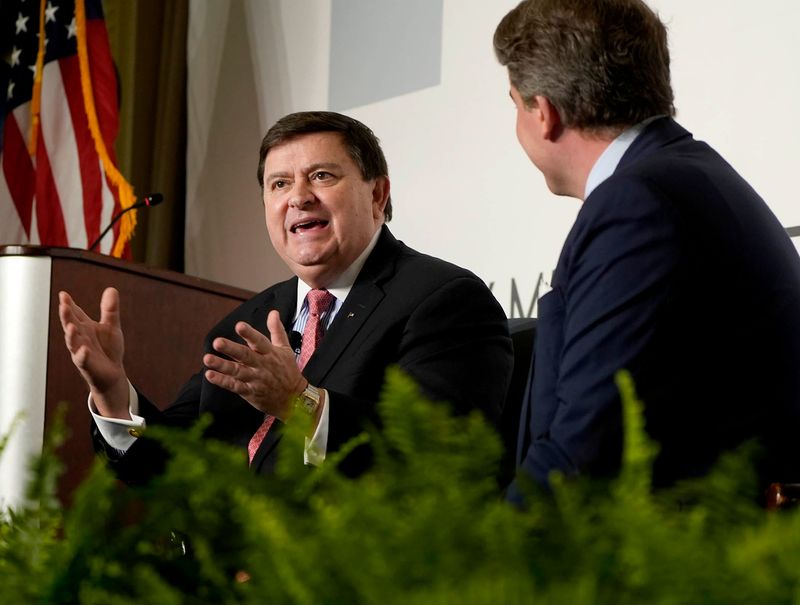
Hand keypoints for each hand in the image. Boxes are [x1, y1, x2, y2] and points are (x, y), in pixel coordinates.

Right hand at [58, 287, 129, 417]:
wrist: (112, 372)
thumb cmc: (108, 348)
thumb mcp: (111, 326)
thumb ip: (110, 309)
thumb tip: (111, 288)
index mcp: (84, 327)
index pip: (75, 313)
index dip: (69, 304)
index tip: (63, 294)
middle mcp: (80, 337)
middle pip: (70, 324)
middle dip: (66, 316)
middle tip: (63, 305)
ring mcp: (80, 351)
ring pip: (72, 342)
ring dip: (71, 334)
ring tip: (71, 326)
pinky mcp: (86, 364)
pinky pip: (82, 359)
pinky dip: (82, 354)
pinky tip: (84, 350)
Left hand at [203, 310, 306, 419]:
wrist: (294, 399)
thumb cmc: (288, 371)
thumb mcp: (285, 349)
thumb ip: (277, 330)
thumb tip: (273, 312)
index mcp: (270, 353)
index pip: (259, 341)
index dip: (250, 334)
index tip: (239, 326)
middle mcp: (262, 365)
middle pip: (245, 356)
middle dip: (231, 349)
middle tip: (217, 342)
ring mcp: (255, 379)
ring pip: (237, 371)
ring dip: (222, 365)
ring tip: (207, 359)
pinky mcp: (250, 392)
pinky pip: (235, 386)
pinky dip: (222, 381)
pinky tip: (211, 375)